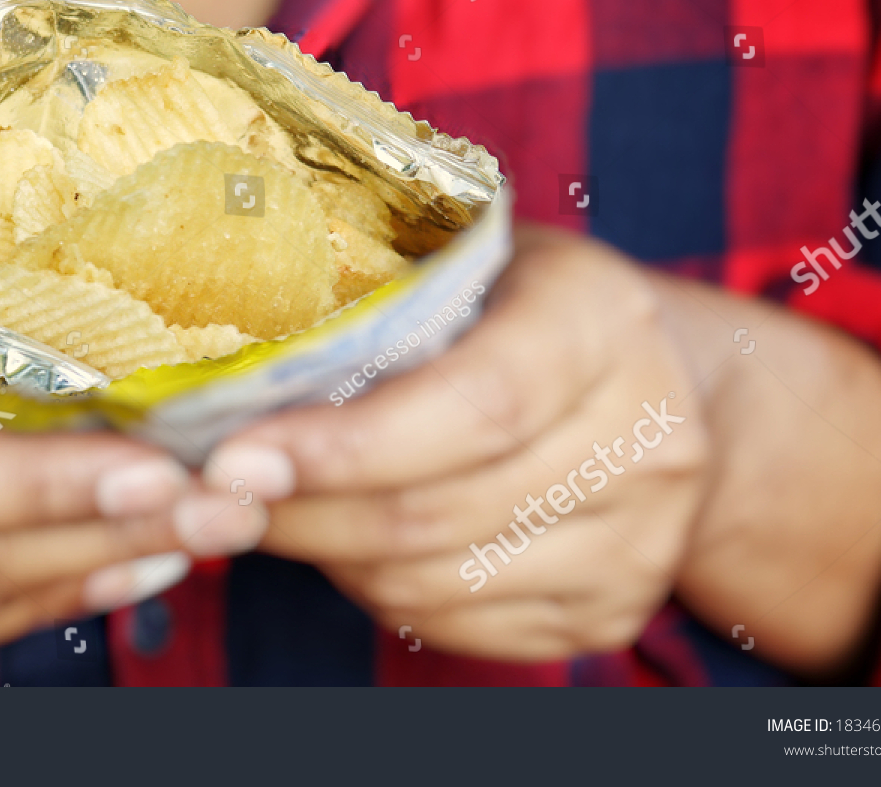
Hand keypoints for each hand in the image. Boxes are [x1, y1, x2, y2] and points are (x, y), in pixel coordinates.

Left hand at [199, 224, 880, 672]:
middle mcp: (648, 437)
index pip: (473, 406)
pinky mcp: (616, 610)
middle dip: (301, 512)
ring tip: (270, 509)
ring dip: (327, 553)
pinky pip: (463, 626)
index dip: (347, 445)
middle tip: (209, 498)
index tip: (237, 457)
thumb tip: (220, 337)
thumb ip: (374, 289)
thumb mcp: (467, 254)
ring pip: (438, 581)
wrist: (672, 386)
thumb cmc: (527, 304)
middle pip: (440, 509)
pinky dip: (380, 593)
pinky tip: (348, 541)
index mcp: (602, 321)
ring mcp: (642, 538)